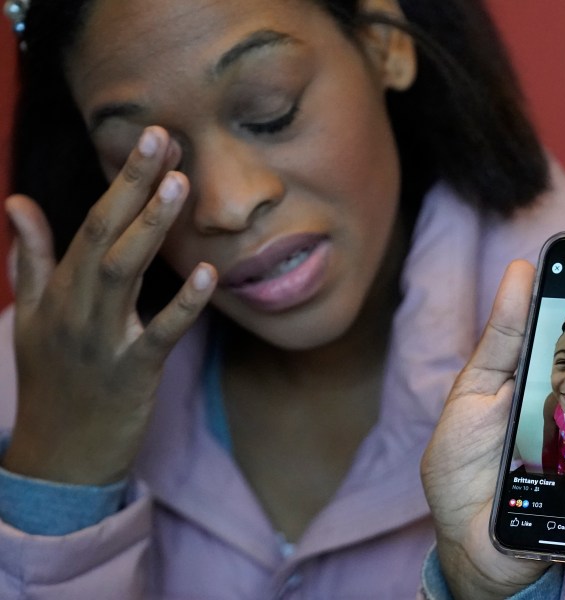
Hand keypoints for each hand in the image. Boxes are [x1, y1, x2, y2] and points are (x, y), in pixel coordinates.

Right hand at [2, 126, 215, 484]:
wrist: (58, 457)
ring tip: (180, 184)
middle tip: (165, 137)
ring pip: (124, 273)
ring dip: (152, 227)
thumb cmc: (51, 381)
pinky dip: (182, 305)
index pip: (93, 222)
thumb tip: (17, 203)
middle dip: (134, 185)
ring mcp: (101, 340)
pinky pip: (159, 334)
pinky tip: (208, 275)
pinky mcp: (131, 374)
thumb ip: (31, 259)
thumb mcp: (30, 317)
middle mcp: (75, 307)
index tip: (153, 137)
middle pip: (105, 235)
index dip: (123, 180)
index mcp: (59, 290)